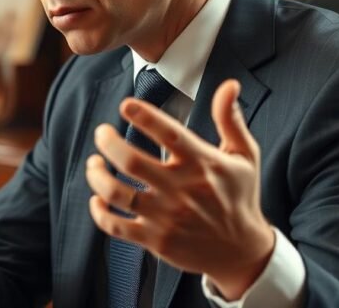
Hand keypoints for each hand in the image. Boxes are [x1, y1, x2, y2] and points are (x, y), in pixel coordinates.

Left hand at [85, 79, 273, 299]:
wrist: (242, 253)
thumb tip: (229, 84)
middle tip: (101, 133)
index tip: (125, 105)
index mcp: (203, 164)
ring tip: (94, 163)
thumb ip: (230, 120)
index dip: (144, 116)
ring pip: (117, 193)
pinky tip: (98, 198)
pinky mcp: (156, 240)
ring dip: (97, 176)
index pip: (169, 134)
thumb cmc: (240, 197)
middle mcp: (182, 190)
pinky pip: (116, 225)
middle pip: (131, 161)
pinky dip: (99, 212)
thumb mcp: (244, 156)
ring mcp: (166, 217)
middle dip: (108, 142)